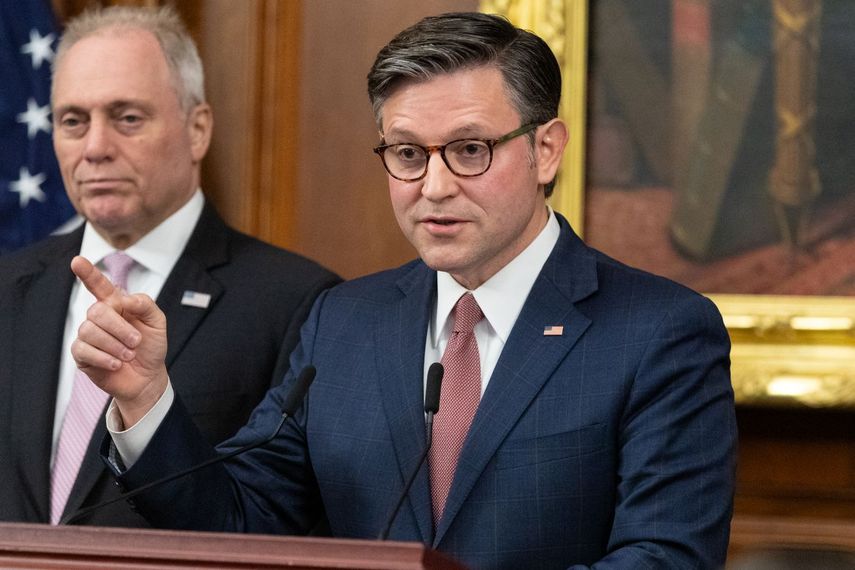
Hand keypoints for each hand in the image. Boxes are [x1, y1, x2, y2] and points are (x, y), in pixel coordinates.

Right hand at [70, 255, 167, 427]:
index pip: (99, 285)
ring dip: (114, 345)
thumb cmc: (151, 346)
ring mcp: (88, 335)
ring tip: (129, 355)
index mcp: (116, 304)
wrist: (148, 377)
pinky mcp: (81, 354)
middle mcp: (99, 317)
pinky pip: (83, 350)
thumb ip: (144, 305)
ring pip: (89, 331)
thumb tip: (125, 298)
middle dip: (119, 327)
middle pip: (97, 311)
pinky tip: (116, 363)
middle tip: (136, 341)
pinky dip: (104, 357)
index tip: (77, 261)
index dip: (88, 273)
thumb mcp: (157, 322)